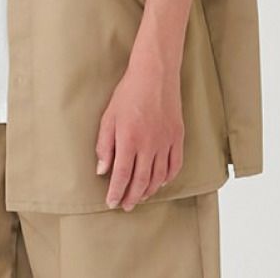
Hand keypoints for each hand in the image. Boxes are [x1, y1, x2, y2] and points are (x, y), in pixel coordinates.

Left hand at [94, 56, 184, 210]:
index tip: (112, 202)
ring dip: (149, 191)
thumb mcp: (109, 116)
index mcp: (128, 139)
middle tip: (126, 206)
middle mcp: (148, 144)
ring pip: (158, 177)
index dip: (116, 192)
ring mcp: (165, 141)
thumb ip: (104, 145)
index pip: (121, 175)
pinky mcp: (177, 136)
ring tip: (140, 197)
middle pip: (141, 181)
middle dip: (132, 197)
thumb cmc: (129, 92)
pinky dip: (168, 178)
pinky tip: (161, 182)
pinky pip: (175, 165)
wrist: (155, 74)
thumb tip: (102, 170)